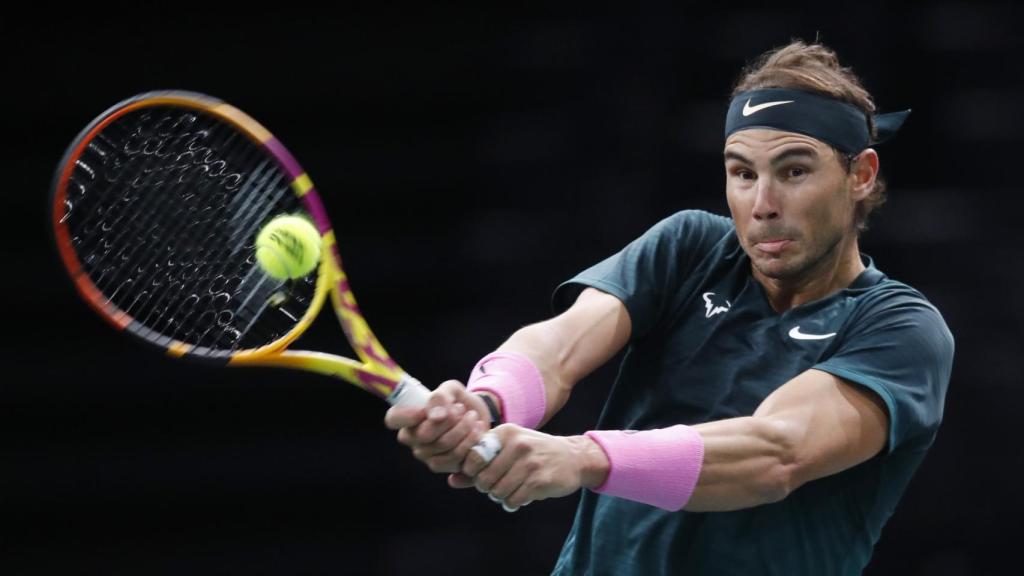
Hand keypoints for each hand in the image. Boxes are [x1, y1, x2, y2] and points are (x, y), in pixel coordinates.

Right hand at [384, 380, 492, 472]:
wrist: (476, 416)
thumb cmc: (456, 401)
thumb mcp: (450, 389)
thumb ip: (441, 397)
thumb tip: (436, 416)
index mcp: (407, 418)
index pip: (393, 418)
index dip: (407, 415)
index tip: (427, 408)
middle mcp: (412, 439)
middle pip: (424, 434)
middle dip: (449, 420)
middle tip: (462, 409)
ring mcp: (426, 455)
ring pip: (442, 446)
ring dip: (463, 429)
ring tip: (472, 417)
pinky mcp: (443, 465)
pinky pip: (454, 459)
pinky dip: (470, 442)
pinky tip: (477, 430)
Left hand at [449, 425, 609, 510]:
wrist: (573, 458)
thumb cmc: (533, 454)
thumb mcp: (507, 451)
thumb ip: (478, 465)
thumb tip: (451, 479)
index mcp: (505, 433)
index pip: (473, 457)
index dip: (473, 472)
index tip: (482, 475)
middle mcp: (517, 444)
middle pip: (484, 479)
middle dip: (488, 488)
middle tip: (498, 486)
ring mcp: (530, 462)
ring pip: (498, 491)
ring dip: (502, 496)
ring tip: (511, 490)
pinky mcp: (540, 480)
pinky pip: (514, 500)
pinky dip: (514, 502)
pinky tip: (522, 495)